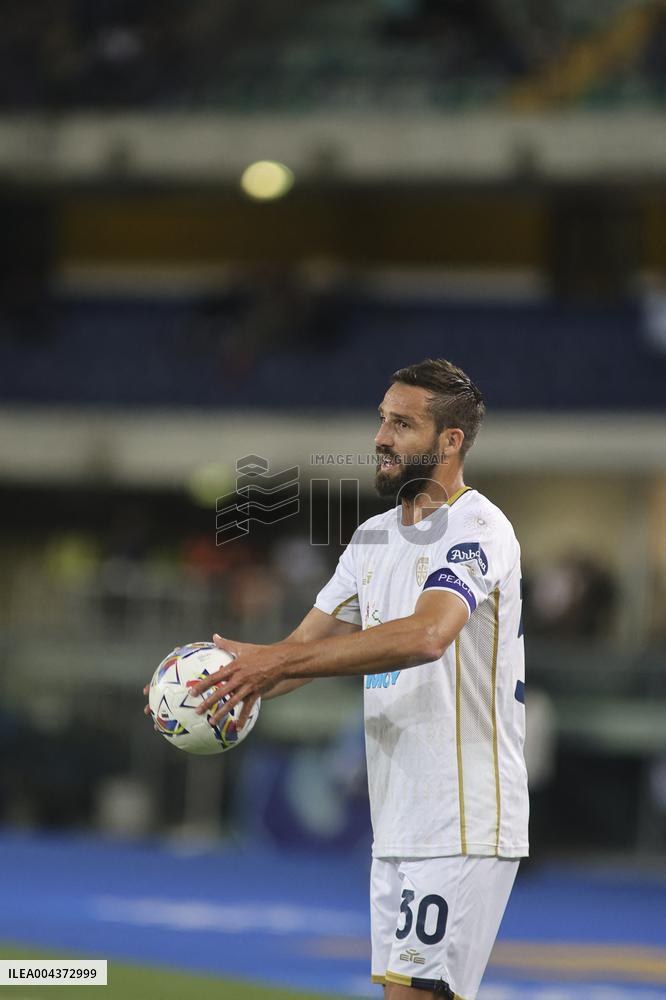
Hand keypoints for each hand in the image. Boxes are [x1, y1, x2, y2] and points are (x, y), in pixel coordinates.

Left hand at [141, 635, 263, 725]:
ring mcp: (248, 687)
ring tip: (212, 721)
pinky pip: (248, 708)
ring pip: (232, 702)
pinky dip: (242, 718)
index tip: (192, 692)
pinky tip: (237, 728)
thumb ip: (226, 643)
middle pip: (221, 692)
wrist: (281, 660)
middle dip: (208, 702)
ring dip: (221, 712)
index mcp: (234, 667)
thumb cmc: (261, 652)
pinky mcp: (257, 693)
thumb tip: (214, 636)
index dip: (202, 685)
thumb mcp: (242, 647)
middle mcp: (240, 678)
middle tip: (197, 711)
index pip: (215, 677)